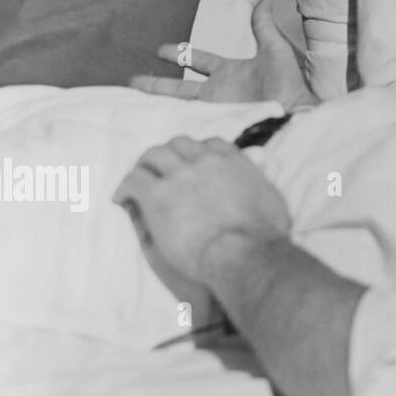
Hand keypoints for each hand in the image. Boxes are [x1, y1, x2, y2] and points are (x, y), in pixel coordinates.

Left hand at [114, 136, 291, 285]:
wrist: (243, 252)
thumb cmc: (264, 235)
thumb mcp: (273, 199)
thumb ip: (261, 181)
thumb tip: (260, 169)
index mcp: (234, 162)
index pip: (211, 143)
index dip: (198, 152)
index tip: (191, 163)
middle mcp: (206, 161)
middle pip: (178, 144)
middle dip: (167, 155)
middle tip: (158, 170)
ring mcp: (180, 176)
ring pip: (153, 156)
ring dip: (144, 166)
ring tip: (137, 182)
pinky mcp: (158, 196)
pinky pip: (134, 180)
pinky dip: (126, 187)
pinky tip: (123, 199)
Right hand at [131, 0, 317, 111]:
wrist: (293, 115)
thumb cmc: (287, 84)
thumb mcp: (274, 49)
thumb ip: (264, 27)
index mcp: (229, 72)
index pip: (199, 60)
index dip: (181, 53)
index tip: (159, 50)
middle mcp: (218, 92)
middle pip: (179, 87)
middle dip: (156, 84)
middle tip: (132, 81)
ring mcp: (214, 109)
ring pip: (178, 106)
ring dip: (157, 103)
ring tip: (130, 102)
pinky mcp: (214, 124)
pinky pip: (187, 122)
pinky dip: (169, 122)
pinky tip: (147, 124)